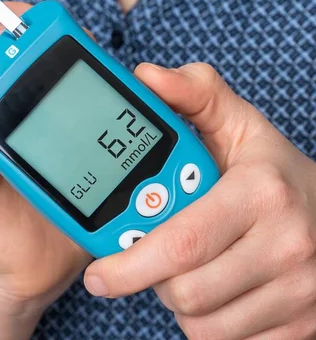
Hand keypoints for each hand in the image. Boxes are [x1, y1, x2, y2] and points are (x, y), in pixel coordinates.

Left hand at [84, 63, 315, 338]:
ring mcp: (301, 292)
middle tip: (152, 260)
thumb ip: (193, 93)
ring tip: (190, 270)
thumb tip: (145, 77)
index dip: (129, 266)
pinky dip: (210, 325)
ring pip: (204, 325)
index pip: (181, 244)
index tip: (98, 275)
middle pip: (186, 294)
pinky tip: (216, 292)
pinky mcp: (304, 326)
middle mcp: (288, 245)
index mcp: (261, 193)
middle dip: (155, 281)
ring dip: (182, 304)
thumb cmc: (272, 171)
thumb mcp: (237, 124)